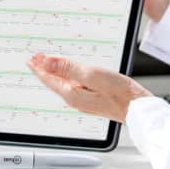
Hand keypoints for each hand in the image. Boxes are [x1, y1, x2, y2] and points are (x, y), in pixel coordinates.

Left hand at [28, 53, 151, 122]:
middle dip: (44, 69)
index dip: (39, 67)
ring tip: (46, 63)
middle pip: (54, 82)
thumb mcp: (91, 75)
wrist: (138, 109)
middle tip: (34, 59)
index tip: (31, 59)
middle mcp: (75, 100)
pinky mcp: (93, 99)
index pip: (49, 79)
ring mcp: (84, 100)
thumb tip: (48, 63)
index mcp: (72, 95)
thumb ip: (69, 68)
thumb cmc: (119, 93)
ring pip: (63, 84)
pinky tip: (67, 73)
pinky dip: (66, 76)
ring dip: (54, 72)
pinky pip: (73, 86)